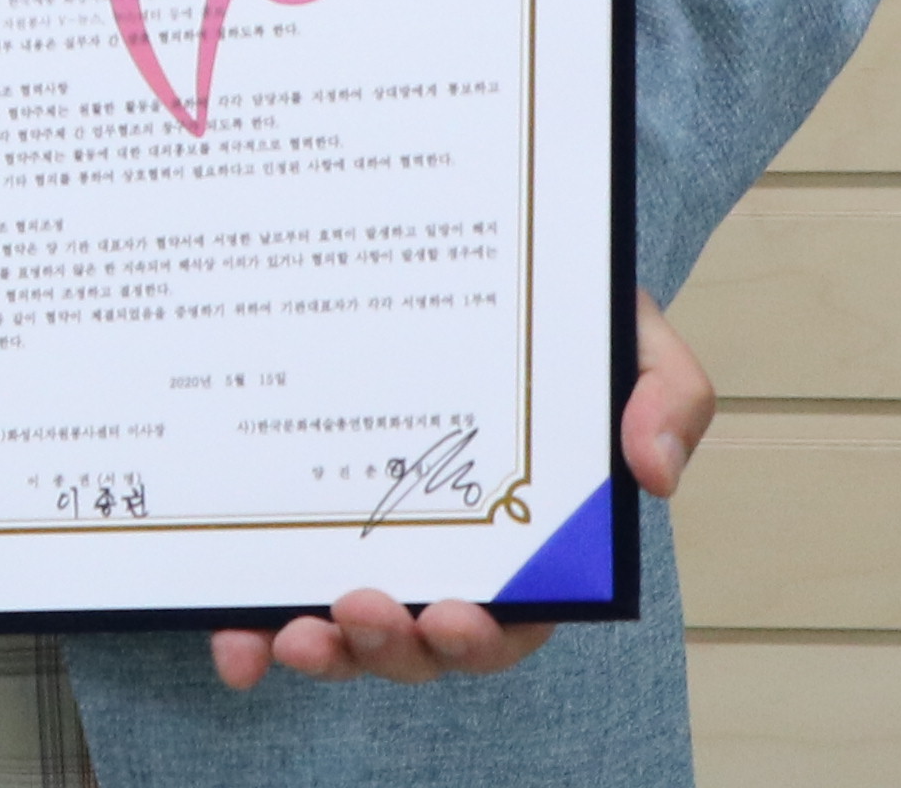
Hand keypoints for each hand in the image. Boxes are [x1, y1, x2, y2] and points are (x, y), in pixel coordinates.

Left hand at [204, 290, 709, 690]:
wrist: (464, 248)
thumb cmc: (552, 315)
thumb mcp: (625, 334)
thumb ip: (668, 394)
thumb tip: (655, 470)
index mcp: (524, 542)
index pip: (511, 620)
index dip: (483, 638)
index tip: (456, 616)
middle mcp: (441, 557)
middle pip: (422, 643)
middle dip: (392, 648)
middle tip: (362, 609)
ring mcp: (364, 545)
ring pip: (345, 634)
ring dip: (323, 653)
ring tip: (293, 634)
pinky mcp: (297, 524)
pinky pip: (272, 594)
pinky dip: (252, 633)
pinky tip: (232, 637)